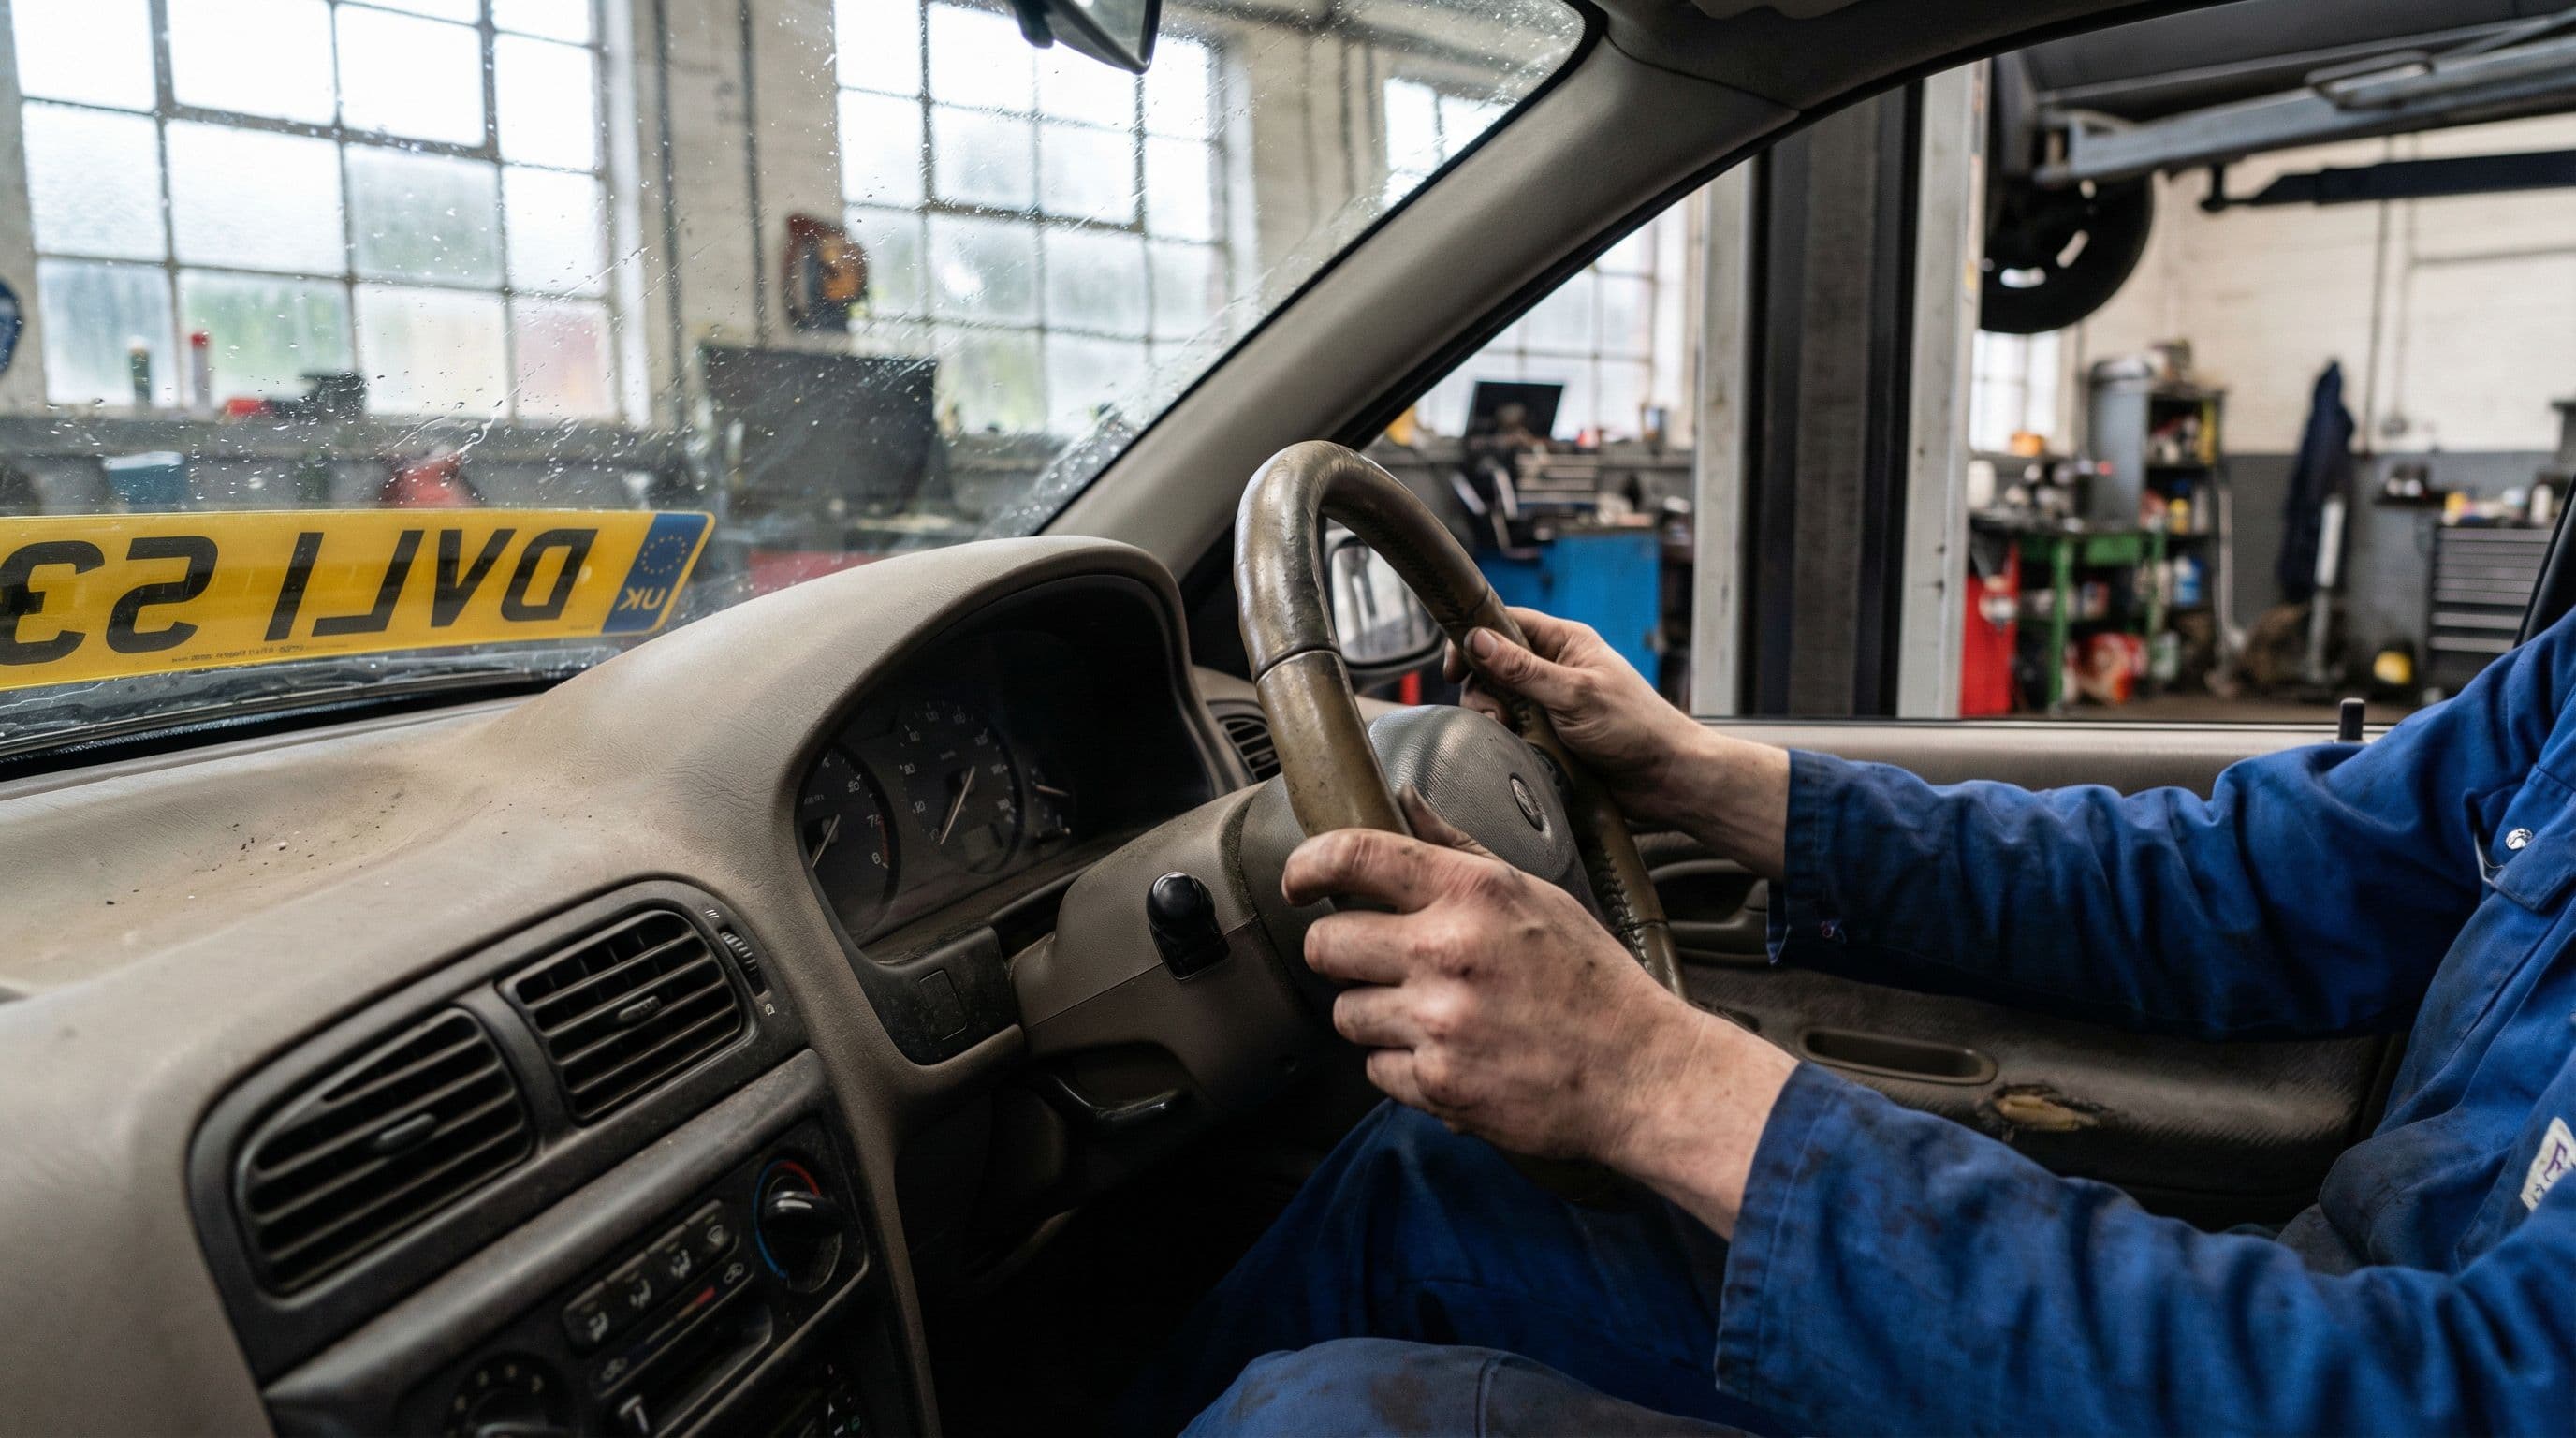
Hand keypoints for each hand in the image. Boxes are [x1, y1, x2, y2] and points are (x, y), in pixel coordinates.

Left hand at [1286, 789, 1781, 1177]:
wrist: (1640, 1073)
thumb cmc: (1591, 981)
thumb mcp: (1534, 894)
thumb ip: (1458, 848)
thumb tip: (1403, 800)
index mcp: (1473, 892)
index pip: (1354, 856)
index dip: (1308, 867)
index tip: (1299, 883)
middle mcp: (1448, 951)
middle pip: (1327, 944)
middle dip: (1344, 955)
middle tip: (1381, 963)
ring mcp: (1439, 1022)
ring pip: (1346, 1013)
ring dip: (1376, 1016)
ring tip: (1433, 1015)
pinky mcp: (1439, 1084)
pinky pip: (1376, 1070)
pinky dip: (1403, 1068)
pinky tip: (1451, 1055)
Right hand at [1446, 607, 1789, 877]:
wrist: (1666, 778)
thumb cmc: (1635, 728)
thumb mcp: (1574, 695)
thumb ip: (1523, 669)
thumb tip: (1477, 640)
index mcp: (1566, 643)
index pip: (1505, 622)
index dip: (1474, 638)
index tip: (1455, 667)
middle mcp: (1556, 667)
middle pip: (1494, 664)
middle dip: (1484, 689)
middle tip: (1496, 716)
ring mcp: (1551, 701)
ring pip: (1500, 700)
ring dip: (1495, 718)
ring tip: (1512, 736)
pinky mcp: (1550, 733)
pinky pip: (1513, 730)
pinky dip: (1509, 739)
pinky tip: (1521, 751)